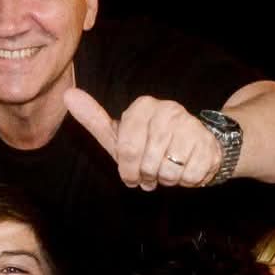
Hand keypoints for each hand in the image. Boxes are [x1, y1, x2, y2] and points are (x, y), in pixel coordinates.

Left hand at [65, 89, 223, 190]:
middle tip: (152, 172)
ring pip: (168, 172)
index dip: (128, 169)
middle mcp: (168, 110)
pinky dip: (186, 180)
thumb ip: (94, 118)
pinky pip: (188, 177)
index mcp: (143, 106)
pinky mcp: (207, 144)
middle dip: (147, 176)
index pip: (126, 150)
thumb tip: (68, 94)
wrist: (196, 146)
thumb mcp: (120, 134)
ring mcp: (190, 126)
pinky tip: (187, 167)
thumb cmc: (150, 143)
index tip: (132, 171)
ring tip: (170, 167)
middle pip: (147, 163)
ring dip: (167, 179)